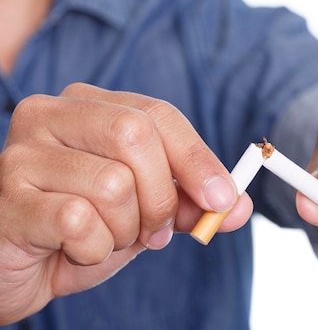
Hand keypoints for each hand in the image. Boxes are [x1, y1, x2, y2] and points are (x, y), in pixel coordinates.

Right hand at [0, 83, 251, 324]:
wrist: (19, 267)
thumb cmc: (82, 229)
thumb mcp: (145, 212)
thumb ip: (190, 204)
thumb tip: (239, 205)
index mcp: (88, 106)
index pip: (158, 114)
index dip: (197, 158)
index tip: (223, 199)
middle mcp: (49, 115)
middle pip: (135, 135)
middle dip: (161, 197)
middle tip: (153, 230)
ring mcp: (21, 154)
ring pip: (112, 183)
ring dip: (124, 230)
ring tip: (105, 237)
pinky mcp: (8, 198)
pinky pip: (78, 222)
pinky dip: (94, 249)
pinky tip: (74, 250)